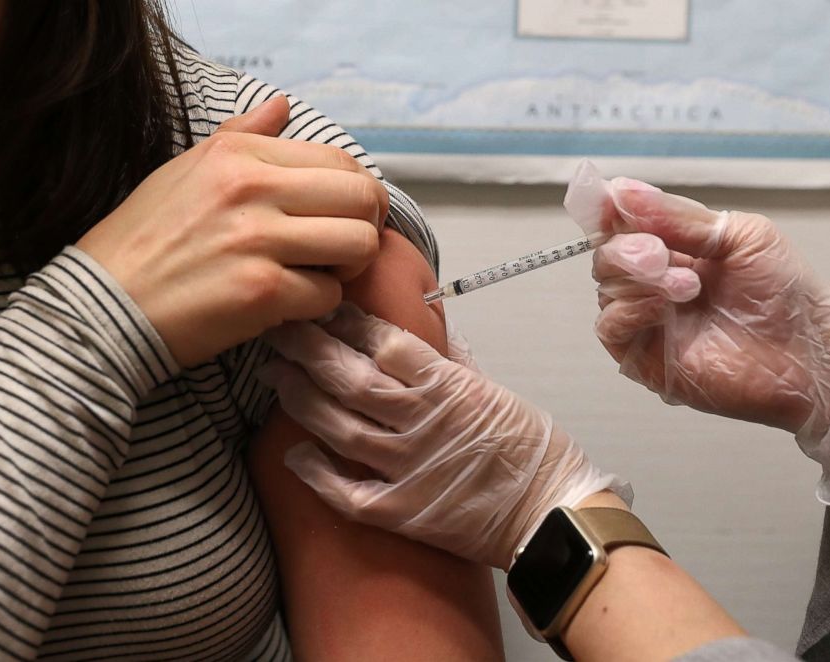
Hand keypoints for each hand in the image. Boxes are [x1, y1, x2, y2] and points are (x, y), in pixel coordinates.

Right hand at [76, 96, 388, 366]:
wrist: (104, 306)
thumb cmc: (146, 240)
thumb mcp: (187, 170)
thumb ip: (242, 136)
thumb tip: (282, 106)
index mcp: (238, 153)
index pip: (340, 159)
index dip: (358, 193)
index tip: (344, 216)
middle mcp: (252, 187)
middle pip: (362, 198)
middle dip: (366, 227)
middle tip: (343, 249)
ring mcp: (258, 240)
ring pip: (358, 246)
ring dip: (348, 267)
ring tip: (319, 274)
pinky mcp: (261, 291)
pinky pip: (328, 295)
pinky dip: (315, 305)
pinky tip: (287, 303)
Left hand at [257, 304, 627, 569]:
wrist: (553, 514)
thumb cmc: (533, 451)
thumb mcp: (498, 391)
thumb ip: (456, 363)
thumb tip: (430, 332)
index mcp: (449, 386)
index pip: (385, 342)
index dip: (347, 322)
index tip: (322, 308)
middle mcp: (423, 421)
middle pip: (351, 378)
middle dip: (307, 350)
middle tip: (278, 333)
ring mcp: (410, 468)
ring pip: (341, 426)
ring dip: (302, 400)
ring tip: (276, 378)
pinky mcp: (404, 511)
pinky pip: (348, 492)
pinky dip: (317, 474)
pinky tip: (294, 454)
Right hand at [593, 180, 829, 503]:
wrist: (808, 350)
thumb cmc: (785, 294)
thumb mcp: (739, 234)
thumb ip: (677, 216)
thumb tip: (623, 191)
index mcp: (672, 248)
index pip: (621, 224)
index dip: (608, 210)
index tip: (608, 202)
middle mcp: (652, 283)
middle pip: (606, 254)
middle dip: (628, 248)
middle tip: (660, 254)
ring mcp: (646, 320)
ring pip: (606, 288)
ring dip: (640, 279)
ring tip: (688, 286)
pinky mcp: (642, 356)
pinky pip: (610, 326)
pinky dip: (630, 310)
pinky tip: (664, 307)